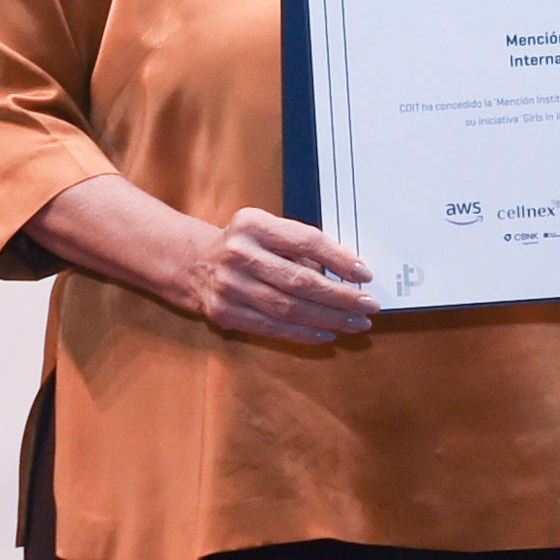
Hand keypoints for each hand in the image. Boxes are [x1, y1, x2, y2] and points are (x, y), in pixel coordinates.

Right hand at [175, 207, 377, 342]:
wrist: (192, 263)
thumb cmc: (243, 245)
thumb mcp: (266, 230)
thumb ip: (300, 247)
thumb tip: (347, 274)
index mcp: (254, 225)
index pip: (306, 241)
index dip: (339, 259)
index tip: (364, 274)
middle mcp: (240, 254)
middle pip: (301, 280)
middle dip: (341, 296)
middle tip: (368, 305)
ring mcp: (231, 286)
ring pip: (289, 309)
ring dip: (329, 318)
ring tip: (356, 322)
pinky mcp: (225, 313)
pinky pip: (273, 328)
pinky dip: (304, 333)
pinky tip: (328, 333)